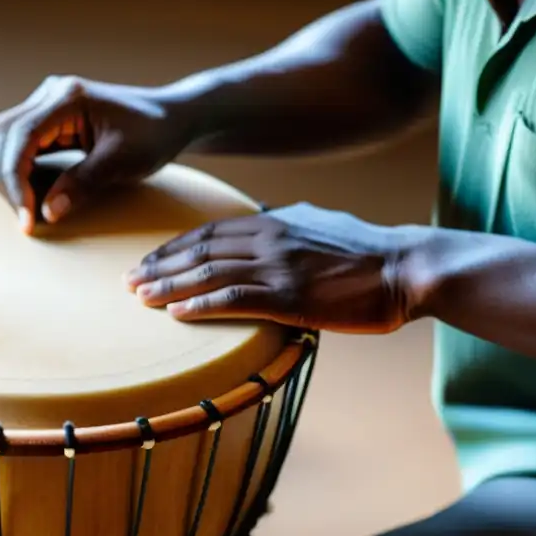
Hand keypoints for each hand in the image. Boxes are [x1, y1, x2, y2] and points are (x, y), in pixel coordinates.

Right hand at [0, 76, 193, 233]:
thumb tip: (47, 212)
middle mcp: (51, 93)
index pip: (22, 136)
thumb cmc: (153, 136)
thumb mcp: (122, 162)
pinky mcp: (49, 119)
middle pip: (1, 134)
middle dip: (6, 179)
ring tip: (27, 209)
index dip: (16, 181)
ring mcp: (47, 103)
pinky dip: (18, 171)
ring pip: (2, 138)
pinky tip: (31, 195)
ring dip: (8, 175)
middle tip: (26, 218)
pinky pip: (19, 144)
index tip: (26, 218)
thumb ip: (83, 183)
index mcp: (68, 97)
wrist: (171, 119)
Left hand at [124, 202, 425, 333]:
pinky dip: (200, 306)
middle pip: (199, 250)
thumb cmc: (370, 254)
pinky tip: (176, 314)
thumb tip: (268, 227)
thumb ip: (288, 228)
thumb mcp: (322, 226)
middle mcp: (270, 237)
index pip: (211, 231)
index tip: (148, 260)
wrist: (407, 267)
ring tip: (140, 298)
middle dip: (159, 265)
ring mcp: (278, 266)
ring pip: (208, 273)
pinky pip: (233, 299)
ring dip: (169, 286)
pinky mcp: (289, 295)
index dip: (174, 246)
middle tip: (128, 280)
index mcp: (276, 221)